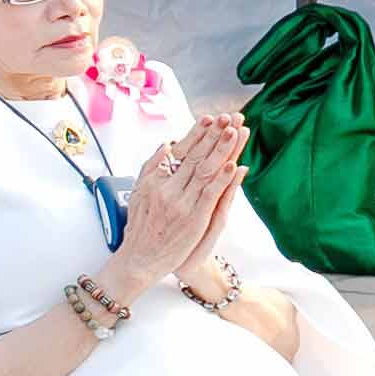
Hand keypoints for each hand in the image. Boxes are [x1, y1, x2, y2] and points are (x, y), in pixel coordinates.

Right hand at [107, 114, 241, 299]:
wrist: (139, 259)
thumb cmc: (141, 227)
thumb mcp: (138, 193)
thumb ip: (152, 168)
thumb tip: (166, 144)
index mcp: (155, 180)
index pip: (181, 151)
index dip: (197, 134)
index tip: (211, 118)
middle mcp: (168, 188)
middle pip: (196, 156)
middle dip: (214, 135)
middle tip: (230, 117)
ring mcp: (181, 203)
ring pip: (206, 171)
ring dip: (222, 150)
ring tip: (235, 131)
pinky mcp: (194, 218)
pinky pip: (211, 194)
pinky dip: (223, 179)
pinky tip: (233, 165)